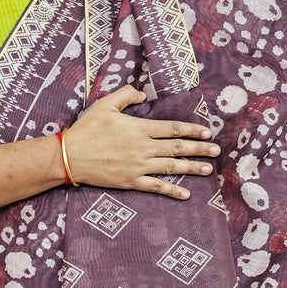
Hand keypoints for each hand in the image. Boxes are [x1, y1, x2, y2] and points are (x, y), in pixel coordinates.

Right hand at [62, 86, 219, 198]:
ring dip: (192, 168)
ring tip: (208, 170)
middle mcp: (144, 147)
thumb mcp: (105, 104)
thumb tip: (142, 93)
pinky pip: (156, 187)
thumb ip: (126, 95)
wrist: (71, 156)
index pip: (173, 129)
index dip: (192, 130)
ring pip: (171, 167)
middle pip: (178, 148)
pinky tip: (186, 194)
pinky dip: (172, 191)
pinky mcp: (131, 181)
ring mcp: (139, 166)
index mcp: (140, 128)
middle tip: (216, 150)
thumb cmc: (87, 129)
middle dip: (199, 149)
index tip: (206, 132)